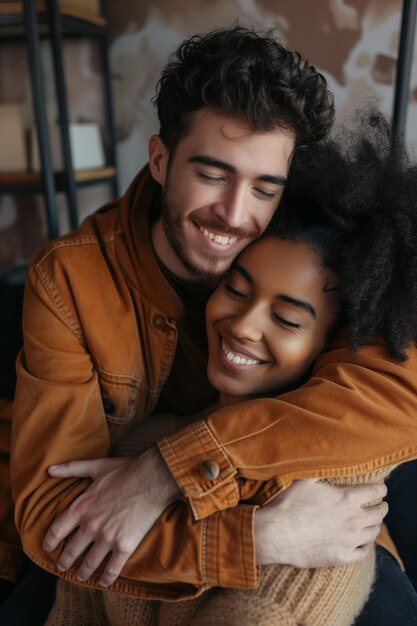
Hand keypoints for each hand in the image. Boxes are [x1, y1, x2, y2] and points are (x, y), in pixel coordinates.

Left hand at [43, 448, 178, 586]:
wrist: (153, 479)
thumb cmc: (126, 471)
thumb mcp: (96, 467)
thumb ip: (72, 469)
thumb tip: (50, 469)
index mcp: (81, 507)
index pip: (56, 531)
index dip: (49, 542)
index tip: (48, 547)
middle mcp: (91, 526)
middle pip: (71, 551)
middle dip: (64, 562)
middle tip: (62, 567)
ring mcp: (107, 538)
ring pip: (89, 563)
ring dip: (83, 573)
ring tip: (80, 576)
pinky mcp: (125, 546)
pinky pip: (112, 569)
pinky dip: (106, 579)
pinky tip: (103, 583)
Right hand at [255, 479, 387, 567]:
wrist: (276, 534)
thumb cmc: (289, 503)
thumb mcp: (305, 478)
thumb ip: (320, 466)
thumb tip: (324, 451)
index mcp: (347, 498)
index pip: (375, 491)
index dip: (380, 488)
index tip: (381, 488)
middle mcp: (354, 519)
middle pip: (379, 513)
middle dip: (382, 507)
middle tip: (381, 505)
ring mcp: (349, 540)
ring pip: (373, 533)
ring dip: (374, 526)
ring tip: (372, 523)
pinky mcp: (341, 557)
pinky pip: (363, 553)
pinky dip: (365, 547)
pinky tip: (363, 543)